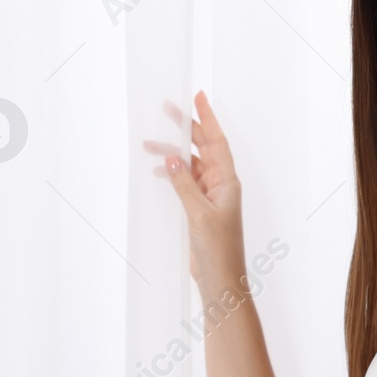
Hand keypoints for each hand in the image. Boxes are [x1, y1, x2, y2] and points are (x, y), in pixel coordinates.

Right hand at [144, 90, 243, 288]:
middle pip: (204, 148)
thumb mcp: (199, 213)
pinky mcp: (201, 209)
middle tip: (169, 110)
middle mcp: (221, 185)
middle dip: (187, 129)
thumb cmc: (218, 249)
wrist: (221, 279)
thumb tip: (173, 158)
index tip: (198, 97)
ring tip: (148, 146)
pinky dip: (174, 174)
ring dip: (173, 155)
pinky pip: (187, 183)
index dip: (208, 118)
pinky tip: (159, 171)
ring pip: (191, 166)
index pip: (217, 141)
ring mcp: (211, 197)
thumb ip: (185, 184)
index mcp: (227, 181)